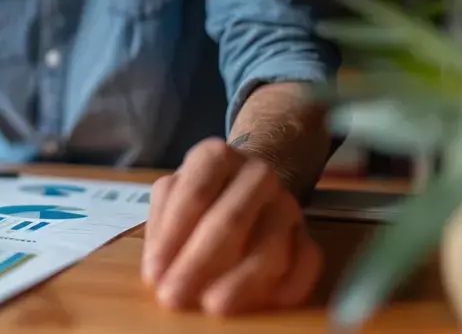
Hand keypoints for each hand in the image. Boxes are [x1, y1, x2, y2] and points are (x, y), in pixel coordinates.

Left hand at [141, 138, 321, 314]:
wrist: (250, 183)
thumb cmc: (202, 193)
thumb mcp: (171, 195)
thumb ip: (162, 226)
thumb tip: (158, 269)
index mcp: (216, 156)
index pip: (194, 195)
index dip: (172, 237)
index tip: (154, 273)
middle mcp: (257, 174)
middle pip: (230, 221)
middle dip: (198, 264)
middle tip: (175, 297)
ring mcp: (287, 204)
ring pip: (270, 246)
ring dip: (240, 281)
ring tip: (214, 306)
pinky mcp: (308, 235)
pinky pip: (306, 263)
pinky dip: (287, 287)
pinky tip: (263, 305)